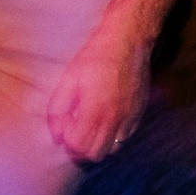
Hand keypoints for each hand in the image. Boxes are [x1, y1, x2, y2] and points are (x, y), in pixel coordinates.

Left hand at [46, 28, 147, 162]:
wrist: (127, 40)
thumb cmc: (95, 57)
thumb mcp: (69, 78)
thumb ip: (58, 109)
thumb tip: (56, 136)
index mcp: (95, 110)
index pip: (78, 146)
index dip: (67, 140)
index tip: (65, 125)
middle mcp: (115, 119)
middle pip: (95, 154)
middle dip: (82, 147)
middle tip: (76, 129)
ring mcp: (130, 117)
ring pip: (112, 148)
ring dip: (99, 142)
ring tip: (91, 123)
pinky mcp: (139, 113)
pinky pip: (126, 137)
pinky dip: (114, 135)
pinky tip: (107, 117)